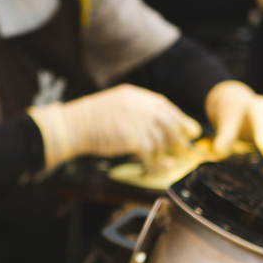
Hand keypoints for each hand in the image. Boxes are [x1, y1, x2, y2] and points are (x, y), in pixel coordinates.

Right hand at [27, 84, 200, 167]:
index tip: (190, 129)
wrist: (73, 126)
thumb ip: (133, 111)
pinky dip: (151, 163)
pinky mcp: (133, 137)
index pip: (165, 106)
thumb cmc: (89, 119)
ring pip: (161, 140)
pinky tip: (148, 166)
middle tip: (185, 149)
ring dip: (163, 154)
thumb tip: (153, 126)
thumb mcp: (113, 104)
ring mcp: (138, 121)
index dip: (180, 119)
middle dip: (179, 138)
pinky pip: (150, 153)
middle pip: (169, 122)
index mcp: (134, 95)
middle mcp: (140, 105)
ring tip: (163, 161)